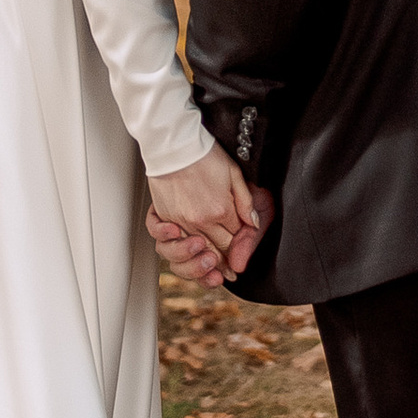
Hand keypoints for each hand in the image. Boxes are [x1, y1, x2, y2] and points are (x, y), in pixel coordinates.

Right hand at [147, 146, 270, 286]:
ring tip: (212, 268)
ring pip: (195, 251)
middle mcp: (200, 221)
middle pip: (218, 248)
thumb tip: (252, 223)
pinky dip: (177, 250)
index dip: (241, 246)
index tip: (242, 251)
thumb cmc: (203, 155)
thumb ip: (245, 201)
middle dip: (227, 261)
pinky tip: (185, 252)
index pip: (236, 237)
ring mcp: (180, 221)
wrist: (175, 145)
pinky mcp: (164, 217)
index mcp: (220, 210)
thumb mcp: (234, 174)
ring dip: (204, 264)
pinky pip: (169, 242)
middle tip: (230, 271)